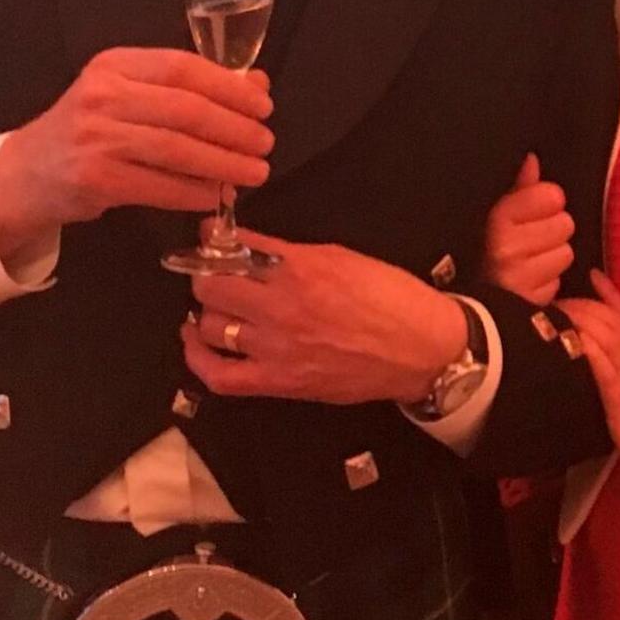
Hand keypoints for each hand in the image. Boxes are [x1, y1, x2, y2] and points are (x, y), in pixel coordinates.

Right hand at [0, 48, 272, 263]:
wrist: (27, 173)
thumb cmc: (90, 130)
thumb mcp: (131, 96)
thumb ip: (189, 89)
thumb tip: (256, 86)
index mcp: (115, 65)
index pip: (182, 67)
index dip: (230, 87)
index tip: (263, 106)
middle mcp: (102, 95)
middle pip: (185, 109)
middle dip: (235, 129)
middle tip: (265, 144)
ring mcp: (95, 137)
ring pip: (176, 150)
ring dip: (223, 164)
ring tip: (254, 172)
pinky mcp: (94, 178)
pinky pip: (158, 186)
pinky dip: (193, 192)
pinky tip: (216, 196)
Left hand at [183, 233, 466, 406]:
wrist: (423, 349)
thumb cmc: (393, 299)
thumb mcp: (344, 257)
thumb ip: (294, 253)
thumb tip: (253, 247)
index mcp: (301, 268)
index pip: (235, 247)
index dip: (214, 240)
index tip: (209, 237)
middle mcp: (282, 306)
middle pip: (210, 286)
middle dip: (206, 274)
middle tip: (215, 274)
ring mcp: (278, 348)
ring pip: (210, 326)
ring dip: (207, 313)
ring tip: (214, 307)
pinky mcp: (280, 382)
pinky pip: (220, 376)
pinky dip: (199, 359)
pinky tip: (197, 342)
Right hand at [482, 155, 572, 305]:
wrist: (466, 303)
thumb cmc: (481, 248)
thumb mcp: (495, 213)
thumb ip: (518, 187)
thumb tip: (532, 160)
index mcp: (497, 219)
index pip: (552, 196)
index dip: (547, 202)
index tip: (532, 211)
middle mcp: (507, 248)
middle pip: (565, 224)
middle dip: (552, 231)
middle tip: (531, 239)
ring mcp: (519, 278)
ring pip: (566, 254)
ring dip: (552, 256)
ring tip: (529, 260)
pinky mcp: (529, 301)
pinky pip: (557, 282)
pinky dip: (547, 281)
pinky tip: (528, 280)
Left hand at [563, 271, 619, 514]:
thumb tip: (608, 369)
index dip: (610, 294)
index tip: (593, 274)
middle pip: (611, 319)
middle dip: (583, 302)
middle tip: (557, 297)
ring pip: (606, 334)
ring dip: (579, 318)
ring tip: (555, 311)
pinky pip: (604, 365)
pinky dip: (586, 347)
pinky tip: (570, 339)